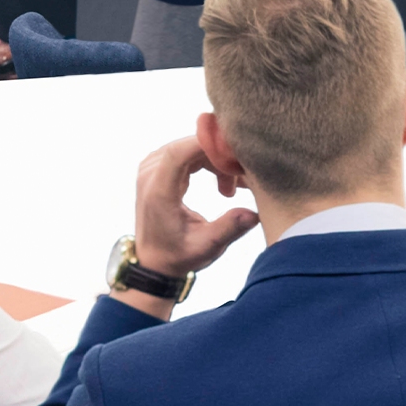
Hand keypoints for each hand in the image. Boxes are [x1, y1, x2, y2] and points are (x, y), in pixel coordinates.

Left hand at [132, 136, 257, 277]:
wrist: (154, 262)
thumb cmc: (179, 256)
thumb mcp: (207, 247)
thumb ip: (229, 228)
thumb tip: (255, 214)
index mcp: (159, 192)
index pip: (179, 152)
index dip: (207, 144)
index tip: (235, 152)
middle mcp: (150, 174)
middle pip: (189, 146)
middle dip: (219, 156)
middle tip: (240, 180)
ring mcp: (151, 168)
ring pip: (190, 147)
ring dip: (215, 160)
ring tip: (230, 189)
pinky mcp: (157, 167)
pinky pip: (185, 152)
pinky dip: (206, 161)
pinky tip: (220, 181)